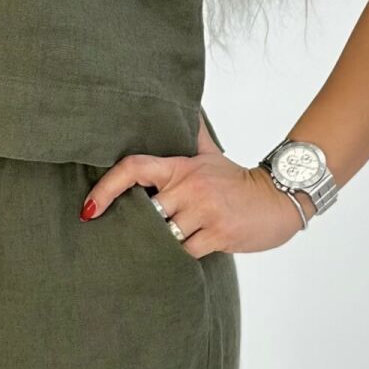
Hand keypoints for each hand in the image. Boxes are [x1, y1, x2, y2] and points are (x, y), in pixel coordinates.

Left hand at [80, 150, 305, 256]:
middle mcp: (190, 186)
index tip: (88, 209)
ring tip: (153, 252)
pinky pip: (185, 251)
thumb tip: (182, 108)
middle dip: (138, 226)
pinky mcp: (218, 234)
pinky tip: (176, 259)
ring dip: (158, 245)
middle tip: (126, 238)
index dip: (106, 188)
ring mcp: (204, 211)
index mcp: (181, 167)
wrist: (280, 199)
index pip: (134, 168)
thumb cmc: (239, 181)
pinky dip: (178, 257)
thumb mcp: (212, 154)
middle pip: (146, 211)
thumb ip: (191, 135)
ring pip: (163, 234)